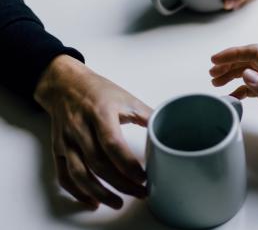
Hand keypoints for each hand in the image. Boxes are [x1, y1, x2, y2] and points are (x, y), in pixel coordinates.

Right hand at [34, 55, 151, 209]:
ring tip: (118, 203)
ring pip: (80, 173)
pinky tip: (93, 201)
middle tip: (140, 193)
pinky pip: (64, 175)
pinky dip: (77, 192)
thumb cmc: (98, 91)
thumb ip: (147, 115)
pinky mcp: (58, 149)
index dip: (128, 164)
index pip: (112, 144)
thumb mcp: (127, 98)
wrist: (65, 84)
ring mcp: (67, 140)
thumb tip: (169, 129)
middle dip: (121, 183)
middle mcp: (80, 128)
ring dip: (100, 192)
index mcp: (100, 113)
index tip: (144, 177)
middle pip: (98, 163)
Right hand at [210, 44, 257, 149]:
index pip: (255, 53)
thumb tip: (246, 73)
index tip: (214, 61)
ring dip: (234, 75)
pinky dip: (243, 89)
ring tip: (217, 84)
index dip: (233, 53)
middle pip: (251, 61)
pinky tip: (234, 97)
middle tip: (212, 75)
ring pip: (253, 72)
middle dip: (230, 63)